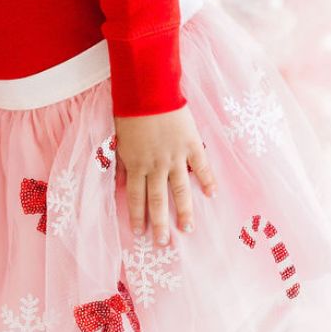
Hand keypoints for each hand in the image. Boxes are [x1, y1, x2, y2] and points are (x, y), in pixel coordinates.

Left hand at [114, 106, 216, 245]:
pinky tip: (211, 194)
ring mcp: (174, 157)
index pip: (135, 196)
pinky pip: (201, 167)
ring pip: (180, 190)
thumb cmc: (129, 109)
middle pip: (157, 200)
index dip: (137, 215)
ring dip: (184, 211)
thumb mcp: (119, 137)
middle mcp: (155, 165)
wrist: (147, 89)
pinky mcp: (189, 145)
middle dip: (159, 223)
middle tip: (163, 242)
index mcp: (135, 162)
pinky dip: (207, 181)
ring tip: (187, 229)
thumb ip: (124, 159)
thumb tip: (121, 177)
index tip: (140, 232)